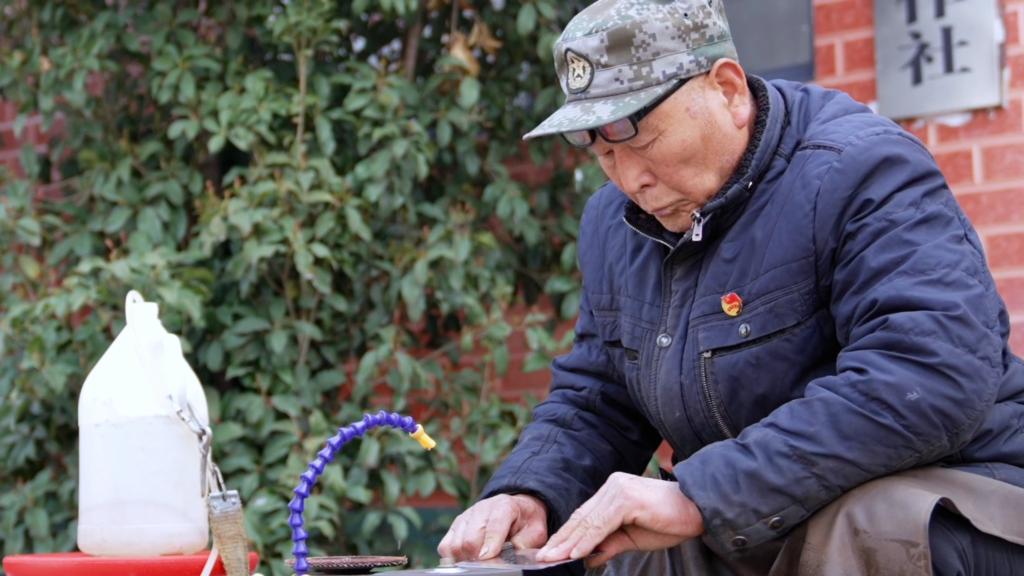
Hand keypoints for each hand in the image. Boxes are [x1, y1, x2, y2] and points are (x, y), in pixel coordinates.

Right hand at [437, 493, 547, 561]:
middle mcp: (481, 508)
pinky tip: (467, 560)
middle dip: (478, 557)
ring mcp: (466, 516)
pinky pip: (445, 546)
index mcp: (504, 506)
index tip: (489, 558)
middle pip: (470, 538)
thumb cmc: (526, 522)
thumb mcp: (536, 531)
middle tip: (486, 567)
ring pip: (455, 544)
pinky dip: (453, 557)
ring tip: (478, 564)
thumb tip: (511, 554)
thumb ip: (525, 542)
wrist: (517, 508)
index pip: (493, 525)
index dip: (490, 544)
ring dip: (465, 559)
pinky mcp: (456, 525)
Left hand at [535, 472, 703, 567]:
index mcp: (612, 491)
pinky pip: (600, 525)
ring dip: (568, 543)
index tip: (551, 552)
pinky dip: (586, 541)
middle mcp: (612, 486)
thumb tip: (588, 558)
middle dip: (561, 540)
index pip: (584, 516)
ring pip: (587, 522)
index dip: (566, 535)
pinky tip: (573, 553)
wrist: (699, 510)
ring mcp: (618, 490)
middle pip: (581, 518)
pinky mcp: (626, 499)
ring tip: (552, 559)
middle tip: (542, 558)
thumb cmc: (670, 522)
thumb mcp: (634, 537)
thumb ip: (610, 543)